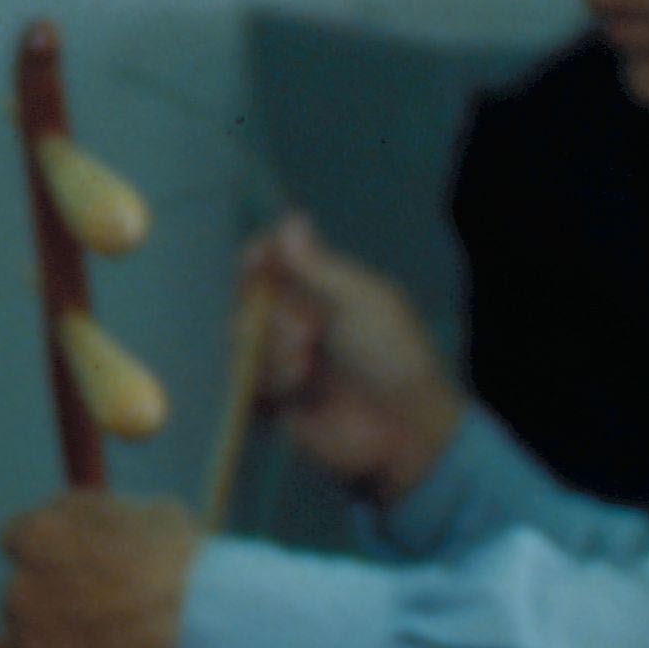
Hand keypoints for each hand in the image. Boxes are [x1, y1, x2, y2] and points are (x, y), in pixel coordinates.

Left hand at [0, 492, 199, 647]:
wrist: (199, 618)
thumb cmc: (184, 562)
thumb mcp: (144, 515)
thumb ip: (109, 522)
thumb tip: (111, 533)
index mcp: (41, 534)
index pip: (15, 539)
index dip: (46, 556)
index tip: (70, 566)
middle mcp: (22, 586)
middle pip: (14, 600)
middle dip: (46, 610)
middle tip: (92, 622)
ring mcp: (30, 642)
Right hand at [243, 211, 464, 504]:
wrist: (402, 429)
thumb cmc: (392, 356)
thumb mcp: (362, 301)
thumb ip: (319, 266)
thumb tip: (289, 218)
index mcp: (324, 292)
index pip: (275, 264)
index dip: (260, 259)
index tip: (256, 260)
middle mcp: (299, 323)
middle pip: (251, 302)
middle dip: (270, 314)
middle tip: (306, 332)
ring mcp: (285, 364)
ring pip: (245, 344)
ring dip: (273, 353)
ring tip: (304, 368)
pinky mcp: (276, 406)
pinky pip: (246, 387)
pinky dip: (266, 386)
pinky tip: (293, 391)